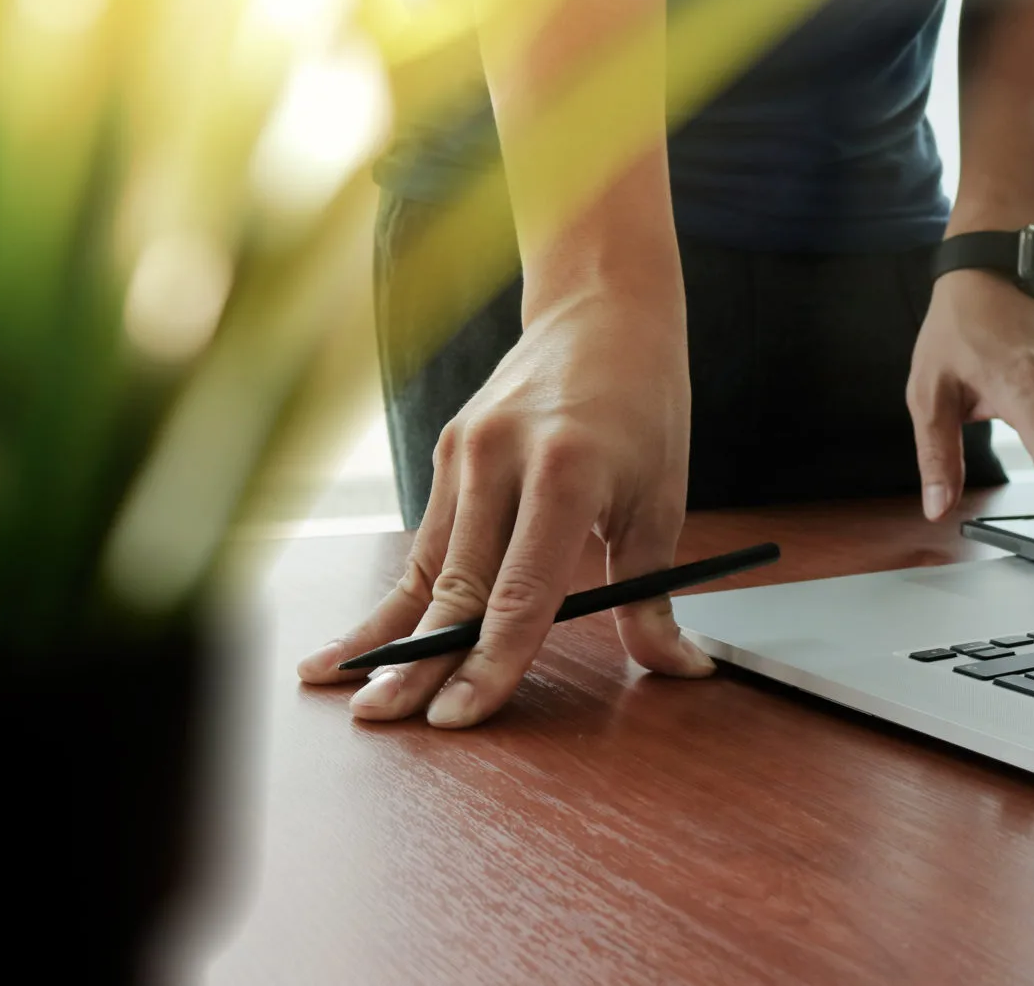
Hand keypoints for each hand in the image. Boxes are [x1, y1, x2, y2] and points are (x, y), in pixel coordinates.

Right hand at [296, 285, 711, 725]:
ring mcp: (465, 453)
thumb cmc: (643, 408)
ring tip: (352, 696)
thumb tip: (680, 669)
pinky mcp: (446, 452)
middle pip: (458, 586)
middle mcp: (503, 461)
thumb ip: (653, 593)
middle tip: (384, 722)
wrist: (602, 311)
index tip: (458, 718)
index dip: (489, 662)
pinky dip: (397, 597)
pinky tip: (352, 644)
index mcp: (567, 473)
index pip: (522, 592)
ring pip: (427, 567)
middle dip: (418, 662)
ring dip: (388, 637)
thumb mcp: (663, 498)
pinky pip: (425, 543)